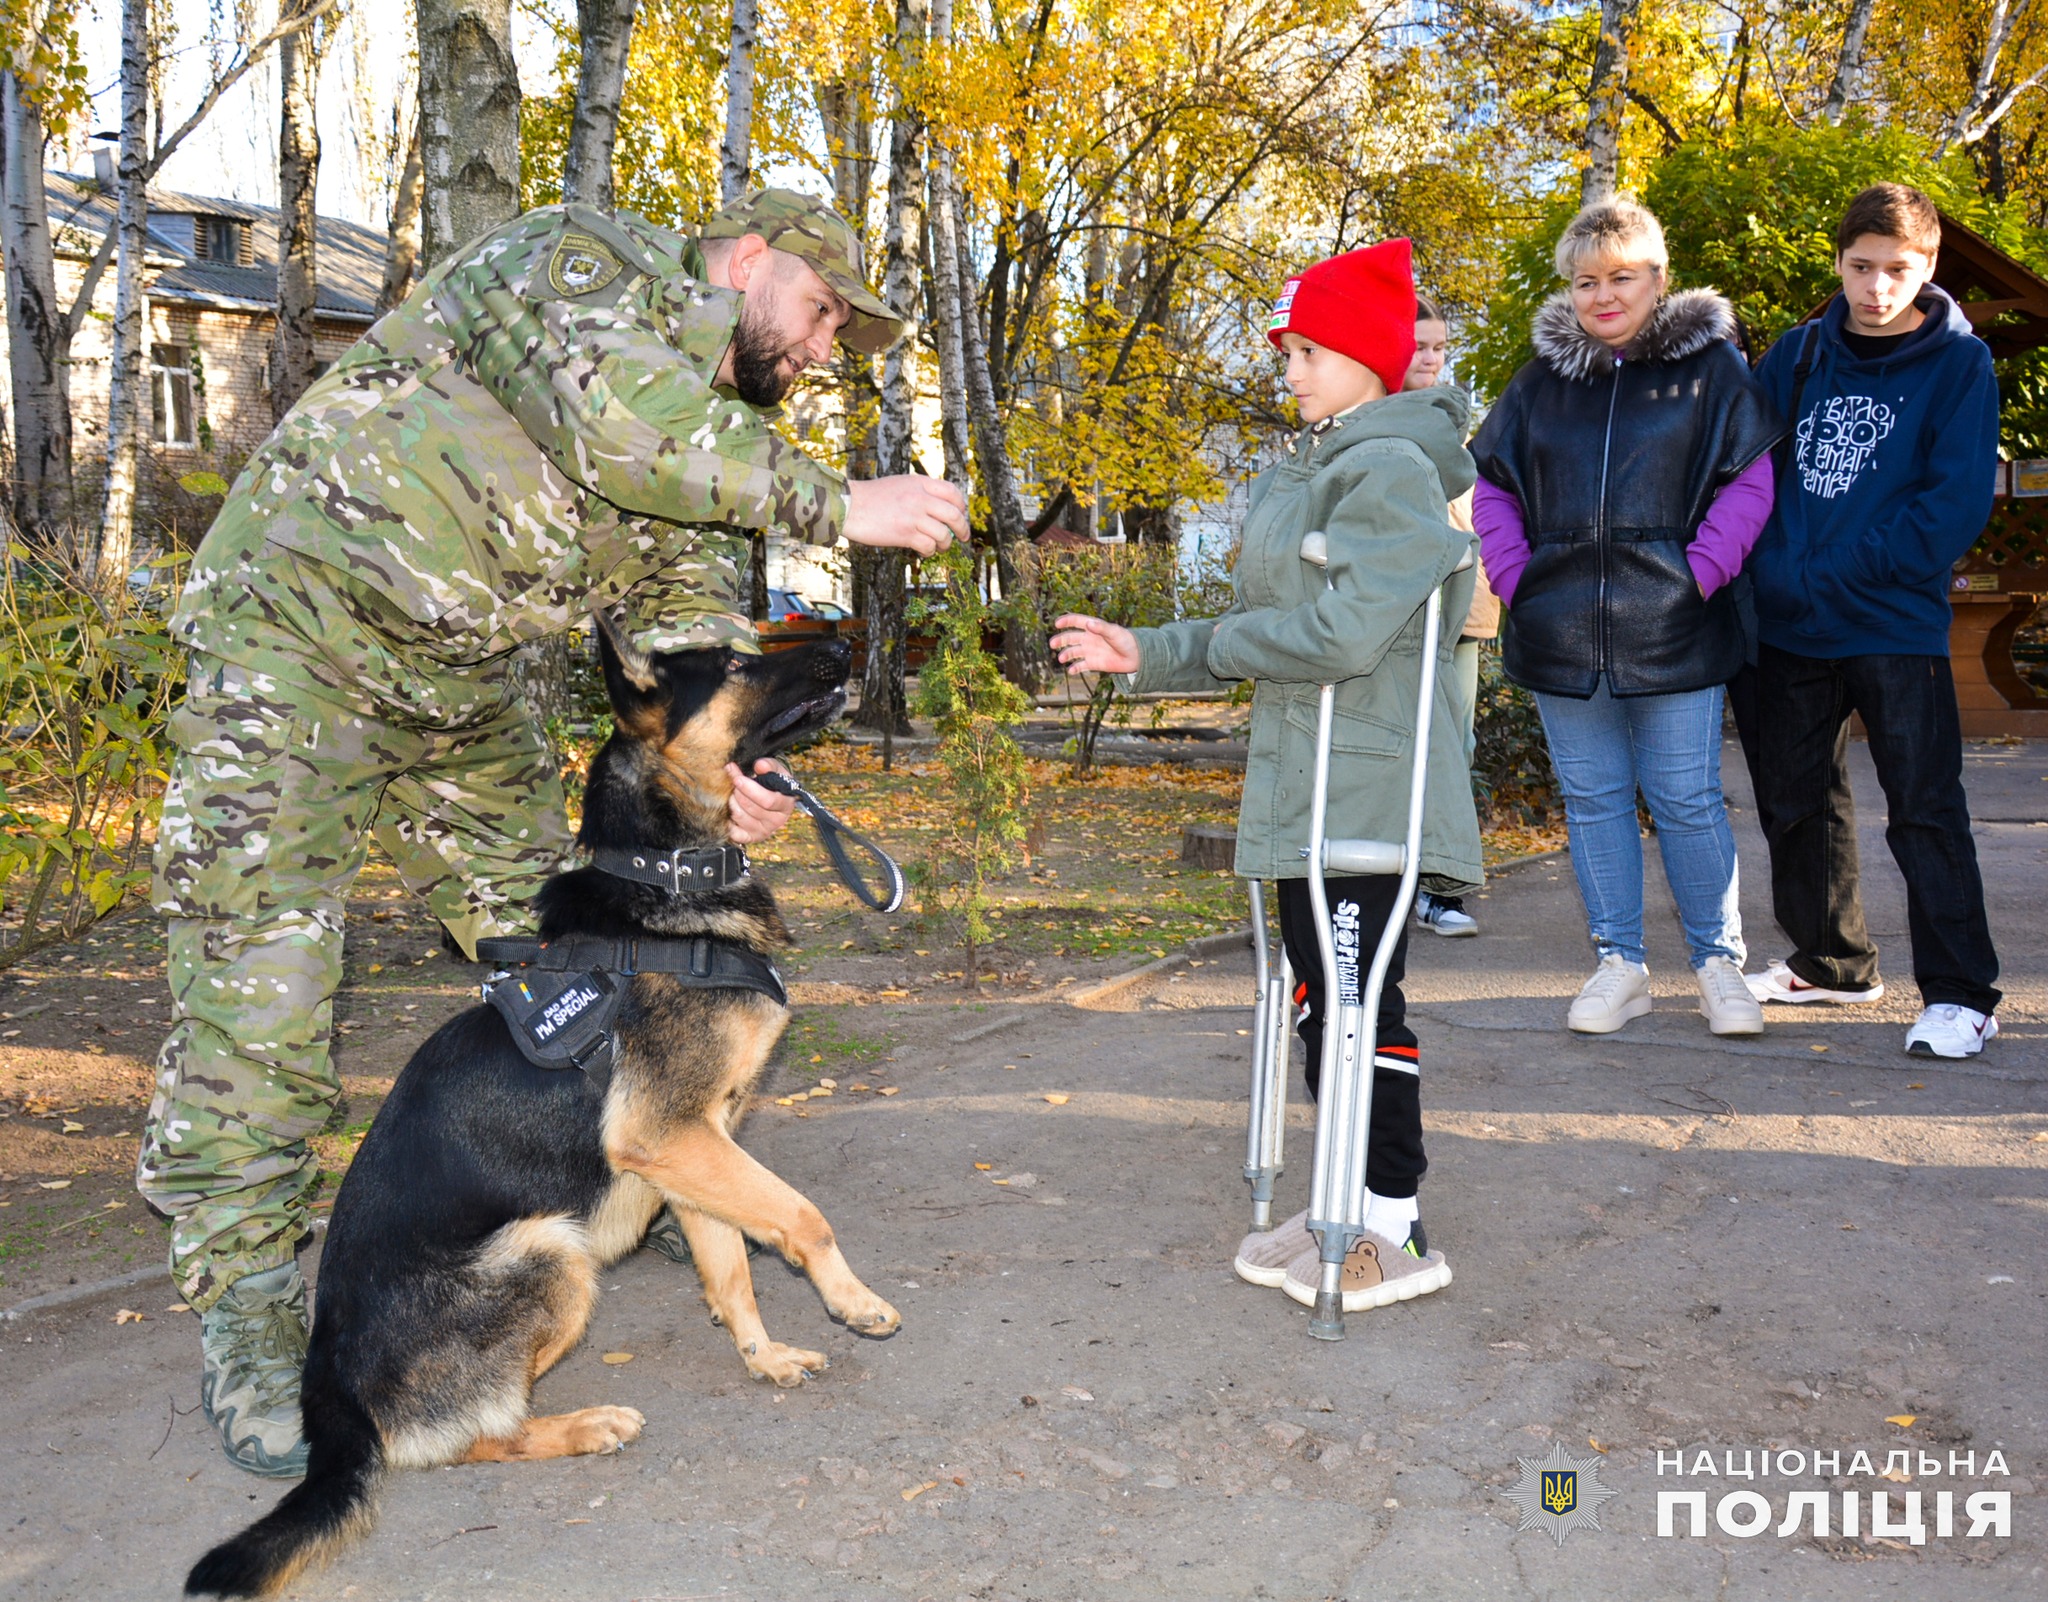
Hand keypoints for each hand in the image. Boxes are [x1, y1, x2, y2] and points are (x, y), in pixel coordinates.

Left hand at [727, 759, 796, 843]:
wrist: (771, 797)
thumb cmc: (773, 782)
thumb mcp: (775, 770)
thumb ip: (769, 765)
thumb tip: (760, 765)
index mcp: (786, 805)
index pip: (767, 801)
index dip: (750, 789)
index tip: (738, 779)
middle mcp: (777, 821)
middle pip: (750, 808)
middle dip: (738, 793)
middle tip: (734, 784)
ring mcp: (763, 832)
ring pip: (740, 817)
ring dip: (731, 802)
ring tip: (733, 794)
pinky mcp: (750, 838)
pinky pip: (733, 831)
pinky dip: (728, 820)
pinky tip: (729, 810)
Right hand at [843, 476, 967, 555]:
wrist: (850, 505)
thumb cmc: (871, 497)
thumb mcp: (900, 484)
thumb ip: (920, 491)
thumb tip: (938, 506)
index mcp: (920, 483)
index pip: (952, 492)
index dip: (961, 506)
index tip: (961, 514)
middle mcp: (921, 498)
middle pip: (954, 515)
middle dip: (962, 528)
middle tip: (963, 536)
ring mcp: (914, 516)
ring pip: (944, 534)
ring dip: (945, 544)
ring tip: (940, 547)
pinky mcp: (906, 534)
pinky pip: (928, 546)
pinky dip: (929, 551)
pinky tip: (924, 551)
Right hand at [1050, 613, 1140, 675]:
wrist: (1136, 656)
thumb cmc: (1126, 640)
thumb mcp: (1114, 632)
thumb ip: (1101, 628)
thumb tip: (1088, 624)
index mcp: (1093, 627)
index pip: (1076, 621)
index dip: (1066, 621)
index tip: (1057, 624)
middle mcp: (1089, 638)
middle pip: (1070, 637)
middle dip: (1060, 640)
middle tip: (1052, 644)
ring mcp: (1090, 651)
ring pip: (1073, 652)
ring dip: (1066, 654)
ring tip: (1062, 659)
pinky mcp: (1093, 663)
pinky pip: (1080, 666)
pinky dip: (1074, 668)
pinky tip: (1071, 671)